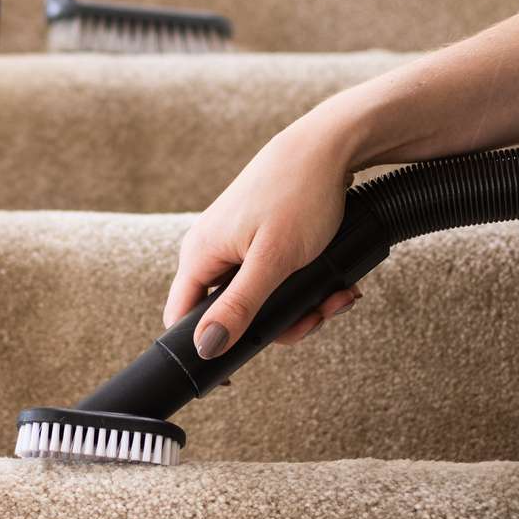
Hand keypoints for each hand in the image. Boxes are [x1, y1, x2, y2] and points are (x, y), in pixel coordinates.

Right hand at [164, 112, 361, 357]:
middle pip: (231, 313)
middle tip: (317, 316)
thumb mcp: (273, 261)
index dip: (204, 348)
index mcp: (200, 254)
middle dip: (281, 324)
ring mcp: (237, 243)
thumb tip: (206, 347)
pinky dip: (305, 284)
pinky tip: (334, 282)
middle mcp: (212, 250)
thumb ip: (239, 307)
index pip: (181, 318)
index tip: (235, 374)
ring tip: (337, 295)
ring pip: (261, 297)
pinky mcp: (260, 237)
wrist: (328, 144)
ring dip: (302, 305)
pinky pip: (275, 276)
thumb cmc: (298, 194)